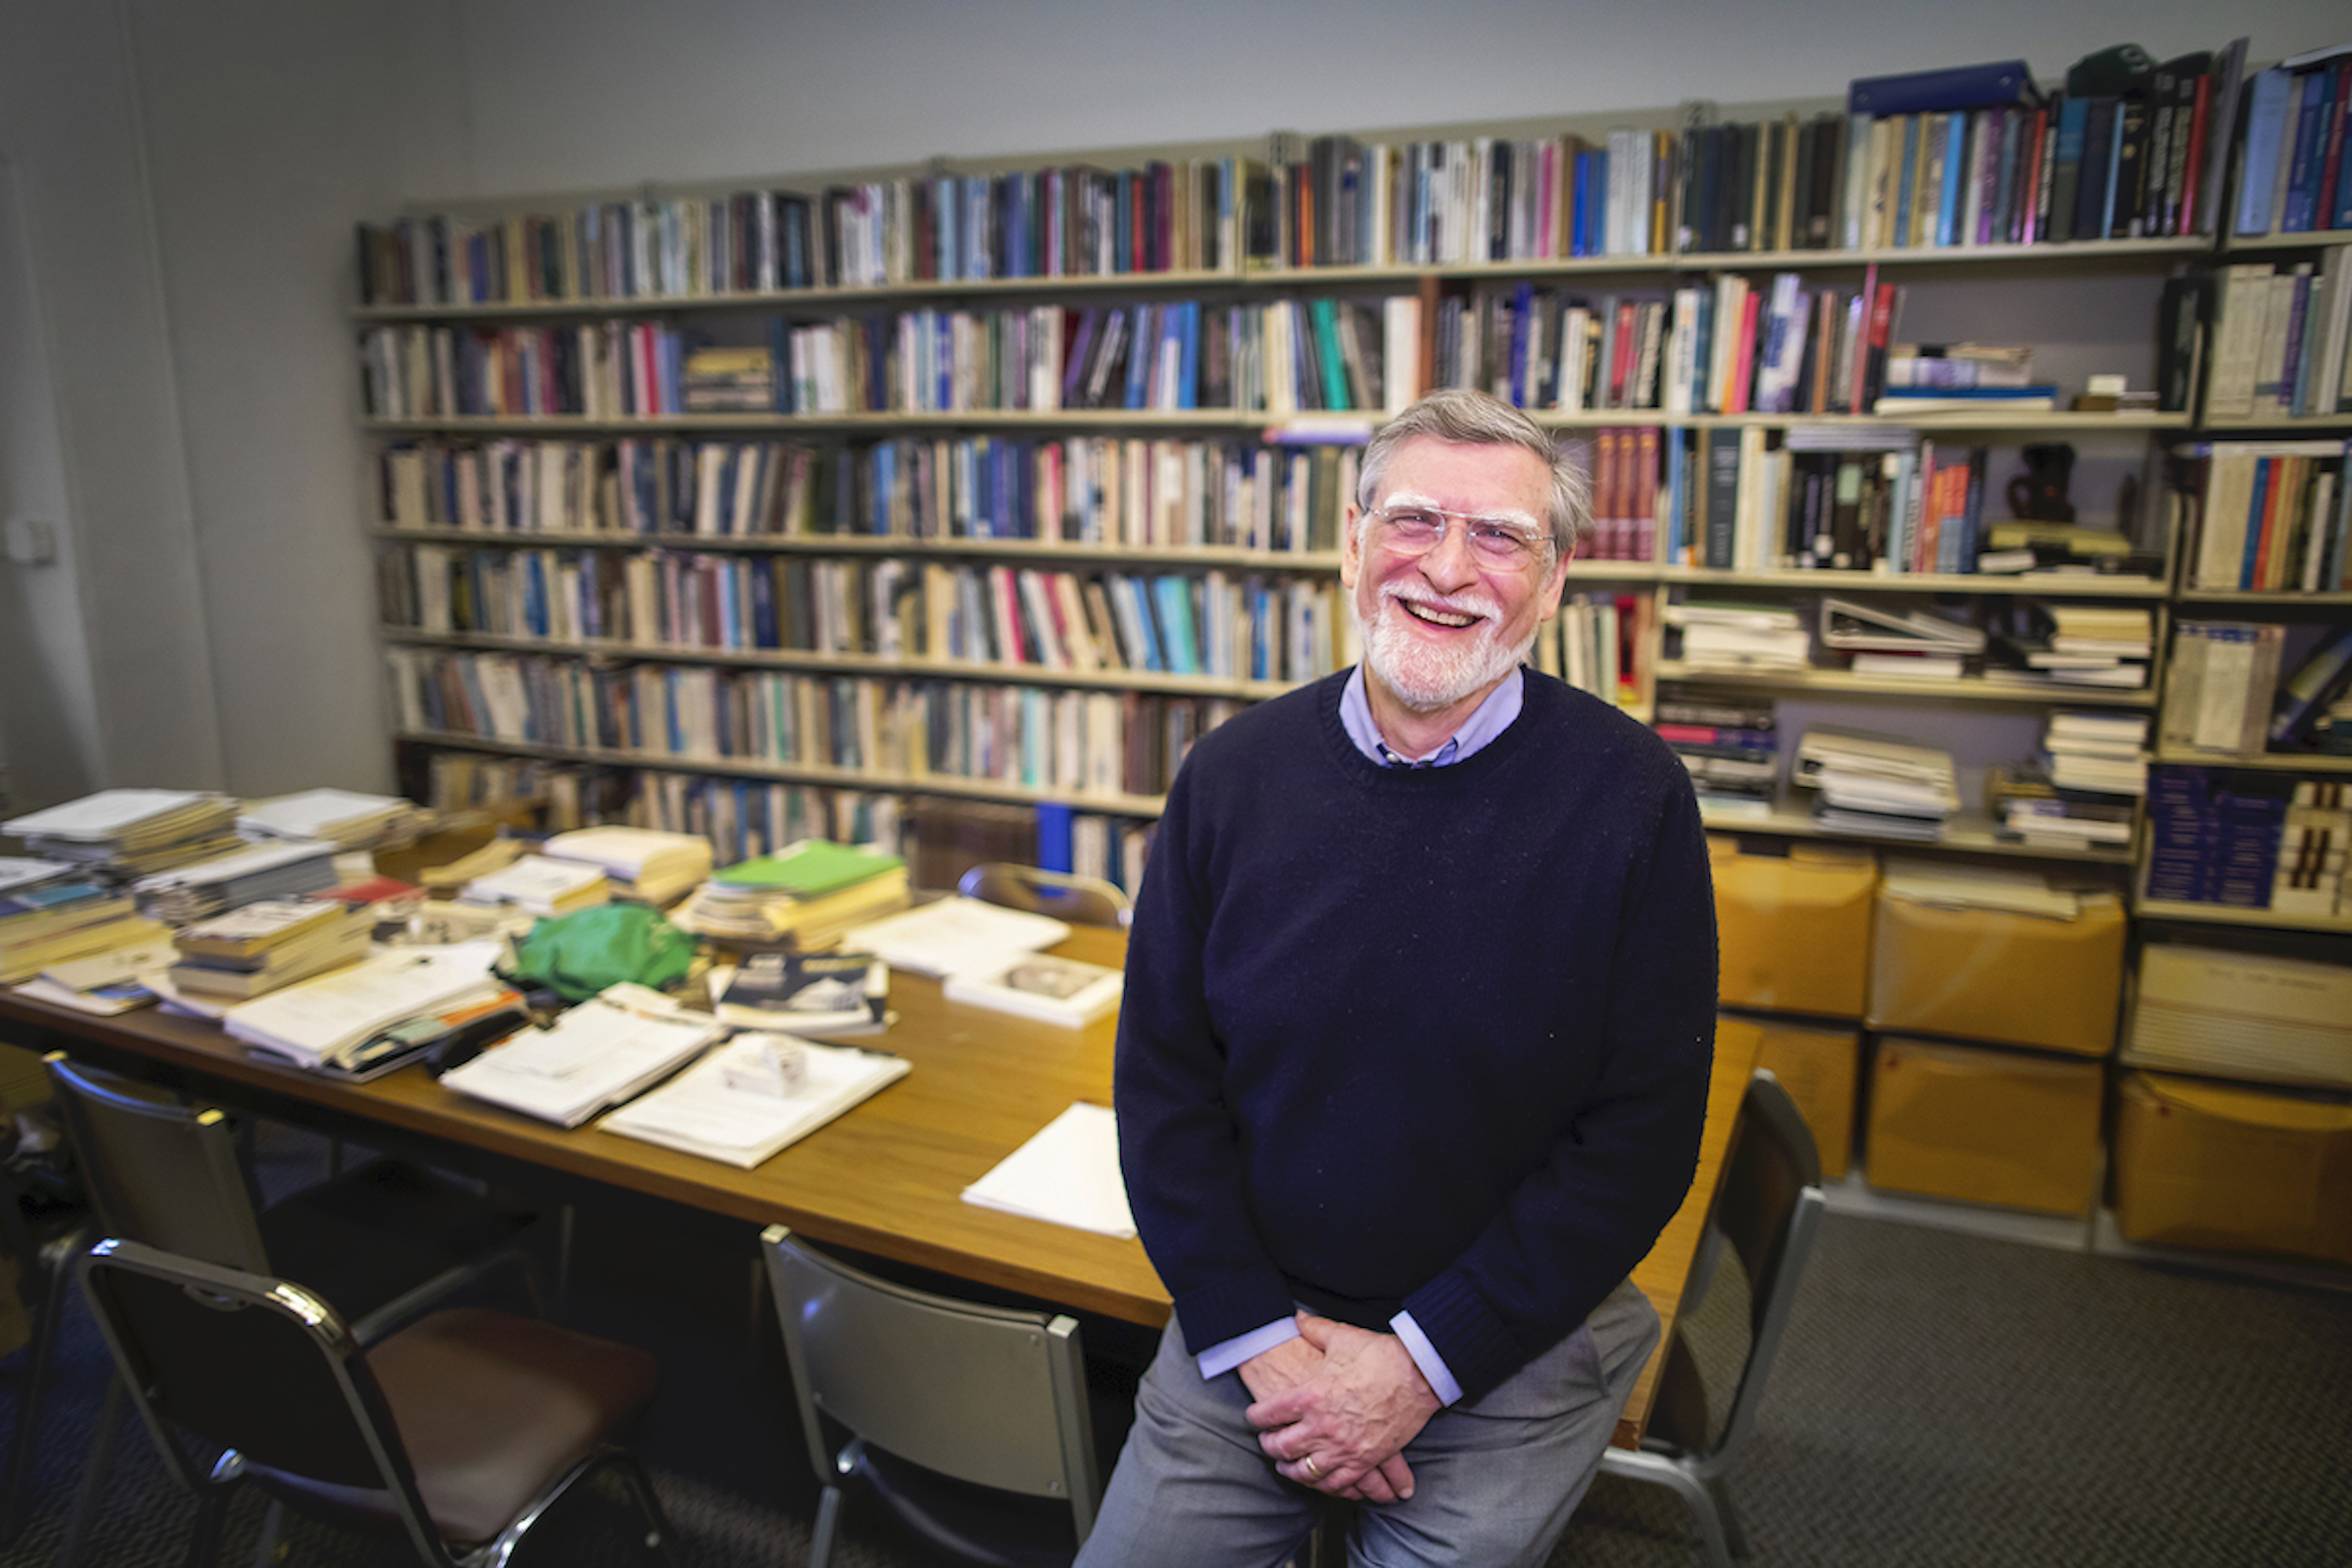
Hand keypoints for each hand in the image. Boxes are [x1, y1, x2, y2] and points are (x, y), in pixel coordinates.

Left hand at [1246, 1314, 1438, 1503]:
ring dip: (1291, 1469)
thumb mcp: (1341, 1337)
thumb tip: (1298, 1318)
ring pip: (1304, 1470)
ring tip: (1285, 1465)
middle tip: (1266, 1442)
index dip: (1256, 1417)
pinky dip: (1322, 1484)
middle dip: (1269, 1446)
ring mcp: (1343, 1447)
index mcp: (1310, 1395)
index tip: (1253, 1417)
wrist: (1420, 1374)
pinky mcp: (1365, 1460)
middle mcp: (1322, 1426)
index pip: (1268, 1414)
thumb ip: (1314, 1329)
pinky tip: (1317, 1479)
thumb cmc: (1380, 1354)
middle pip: (1281, 1447)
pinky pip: (1336, 1483)